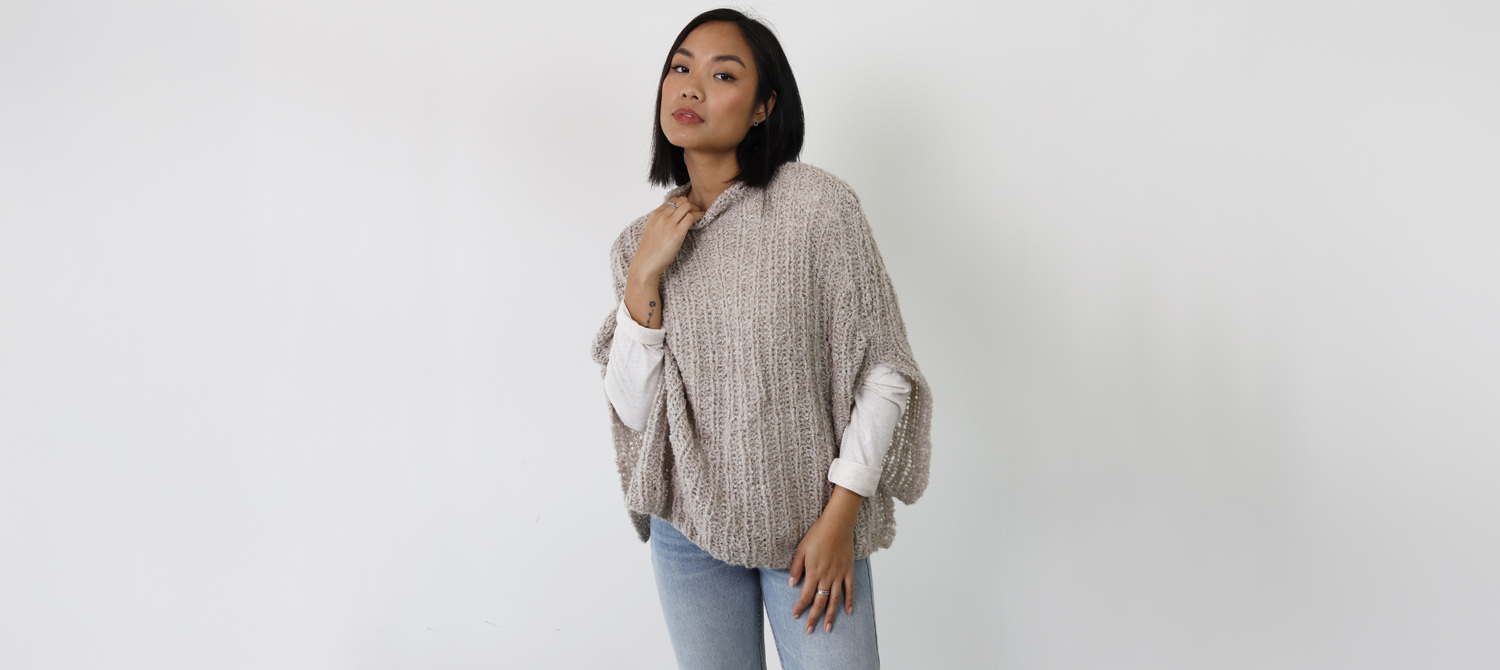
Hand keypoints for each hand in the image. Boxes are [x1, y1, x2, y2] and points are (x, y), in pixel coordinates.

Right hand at [628, 196, 701, 281]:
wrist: (646, 262)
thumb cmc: (650, 250)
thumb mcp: (651, 230)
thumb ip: (659, 222)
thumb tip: (670, 220)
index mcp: (655, 215)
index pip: (671, 200)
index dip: (681, 203)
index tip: (686, 209)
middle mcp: (662, 216)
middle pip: (681, 201)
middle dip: (690, 204)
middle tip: (695, 211)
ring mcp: (669, 224)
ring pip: (687, 206)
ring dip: (695, 208)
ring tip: (698, 214)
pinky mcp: (677, 233)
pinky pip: (691, 217)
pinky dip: (698, 215)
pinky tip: (701, 218)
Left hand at [788, 506, 856, 633]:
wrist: (837, 524)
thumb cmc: (817, 535)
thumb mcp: (801, 549)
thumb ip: (796, 568)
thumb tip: (791, 584)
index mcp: (813, 572)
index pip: (805, 595)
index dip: (800, 607)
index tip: (795, 616)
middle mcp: (826, 577)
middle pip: (819, 602)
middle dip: (813, 617)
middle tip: (809, 630)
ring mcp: (839, 575)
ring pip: (834, 600)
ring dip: (830, 615)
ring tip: (827, 628)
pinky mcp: (848, 571)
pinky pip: (850, 589)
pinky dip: (849, 601)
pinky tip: (848, 612)